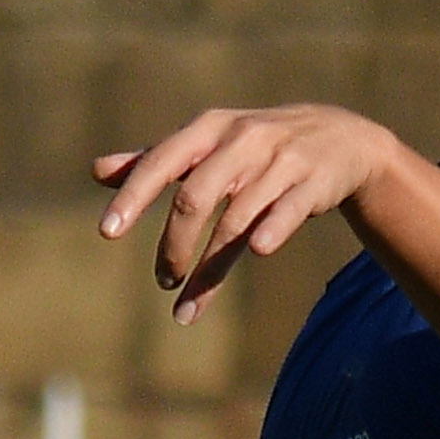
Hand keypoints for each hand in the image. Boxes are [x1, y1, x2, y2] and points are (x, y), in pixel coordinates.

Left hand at [96, 104, 405, 323]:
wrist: (342, 137)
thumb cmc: (260, 145)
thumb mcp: (210, 143)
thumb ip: (157, 159)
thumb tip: (97, 172)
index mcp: (210, 130)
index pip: (161, 163)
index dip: (133, 197)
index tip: (106, 233)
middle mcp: (243, 141)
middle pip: (196, 198)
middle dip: (175, 245)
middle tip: (163, 281)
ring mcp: (281, 162)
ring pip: (238, 219)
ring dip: (211, 267)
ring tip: (186, 308)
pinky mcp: (314, 184)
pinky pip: (289, 210)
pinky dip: (273, 230)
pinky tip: (258, 252)